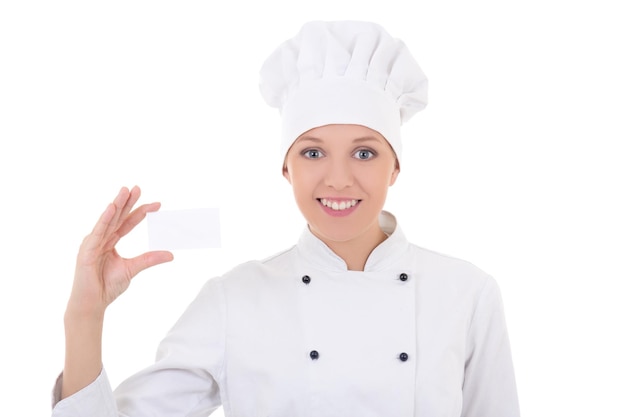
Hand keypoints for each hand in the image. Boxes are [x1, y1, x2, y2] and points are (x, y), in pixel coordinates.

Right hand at [67, 186, 172, 315]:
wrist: (92, 303)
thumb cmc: (107, 286)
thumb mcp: (133, 269)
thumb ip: (149, 259)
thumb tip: (171, 254)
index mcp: (111, 241)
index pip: (128, 222)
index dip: (141, 212)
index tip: (158, 204)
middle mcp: (101, 238)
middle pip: (118, 217)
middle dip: (128, 202)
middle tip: (138, 188)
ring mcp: (93, 243)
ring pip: (108, 220)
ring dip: (117, 204)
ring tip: (126, 191)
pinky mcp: (86, 250)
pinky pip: (98, 232)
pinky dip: (105, 219)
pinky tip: (112, 208)